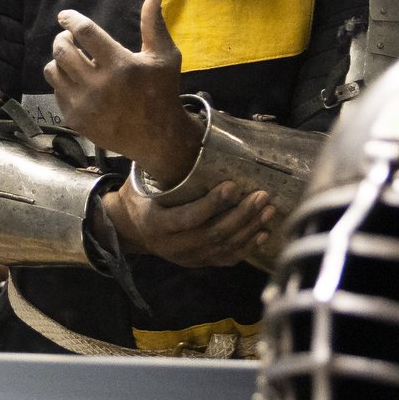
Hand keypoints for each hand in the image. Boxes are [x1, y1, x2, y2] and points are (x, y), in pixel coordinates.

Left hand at [43, 0, 202, 185]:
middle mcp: (98, 85)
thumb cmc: (162, 91)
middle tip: (69, 38)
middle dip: (62, 38)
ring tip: (72, 59)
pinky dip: (62, 82)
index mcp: (120, 65)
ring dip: (59, 60)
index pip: (84, 32)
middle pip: (62, 49)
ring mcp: (84, 104)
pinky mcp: (74, 119)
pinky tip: (77, 81)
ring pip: (53, 70)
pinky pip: (55, 91)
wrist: (158, 138)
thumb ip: (153, 23)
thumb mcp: (163, 56)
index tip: (65, 16)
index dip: (70, 20)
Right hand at [105, 177, 278, 268]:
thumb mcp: (142, 183)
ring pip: (224, 247)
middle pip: (213, 234)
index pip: (189, 217)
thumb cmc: (140, 197)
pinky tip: (263, 232)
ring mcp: (187, 258)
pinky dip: (247, 246)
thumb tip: (190, 137)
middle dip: (241, 215)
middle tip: (261, 196)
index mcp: (156, 224)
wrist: (130, 230)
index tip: (233, 185)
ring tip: (268, 210)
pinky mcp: (199, 262)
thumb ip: (164, 169)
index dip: (213, 204)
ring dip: (250, 229)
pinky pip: (227, 258)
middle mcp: (172, 246)